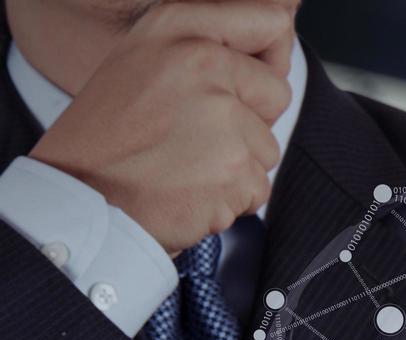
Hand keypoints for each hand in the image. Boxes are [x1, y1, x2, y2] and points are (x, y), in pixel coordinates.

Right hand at [30, 1, 293, 252]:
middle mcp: (202, 62)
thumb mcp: (144, 60)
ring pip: (267, 148)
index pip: (270, 22)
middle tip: (195, 136)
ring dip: (236, 166)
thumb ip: (204, 48)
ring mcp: (221, 116)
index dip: (269, 59)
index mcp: (178, 27)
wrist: (78, 197)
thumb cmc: (108, 136)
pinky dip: (230, 199)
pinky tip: (189, 191)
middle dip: (250, 122)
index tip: (249, 83)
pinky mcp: (234, 168)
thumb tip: (275, 41)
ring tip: (184, 165)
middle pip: (277, 94)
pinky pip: (258, 188)